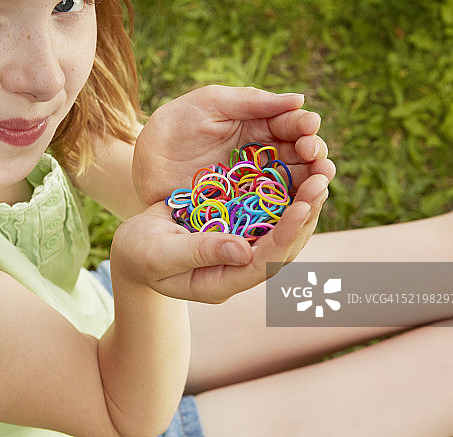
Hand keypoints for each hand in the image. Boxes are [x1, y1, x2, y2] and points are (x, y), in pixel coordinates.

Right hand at [110, 172, 328, 303]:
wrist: (130, 249)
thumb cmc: (136, 254)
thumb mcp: (157, 253)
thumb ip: (197, 253)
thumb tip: (244, 250)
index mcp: (220, 282)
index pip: (264, 263)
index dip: (286, 234)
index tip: (303, 204)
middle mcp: (238, 268)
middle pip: (284, 248)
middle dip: (305, 214)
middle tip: (322, 179)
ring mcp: (240, 250)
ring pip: (282, 231)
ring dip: (302, 203)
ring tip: (319, 173)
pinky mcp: (238, 230)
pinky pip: (268, 215)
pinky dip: (284, 194)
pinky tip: (296, 170)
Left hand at [132, 85, 335, 205]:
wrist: (141, 164)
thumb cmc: (173, 127)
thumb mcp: (208, 103)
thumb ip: (249, 100)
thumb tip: (300, 100)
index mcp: (257, 126)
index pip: (291, 125)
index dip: (304, 126)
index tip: (309, 128)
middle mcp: (263, 157)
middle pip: (300, 157)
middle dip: (314, 155)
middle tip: (315, 156)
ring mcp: (255, 186)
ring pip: (293, 186)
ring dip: (310, 184)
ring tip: (319, 182)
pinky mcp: (243, 210)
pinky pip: (272, 211)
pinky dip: (289, 211)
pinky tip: (300, 209)